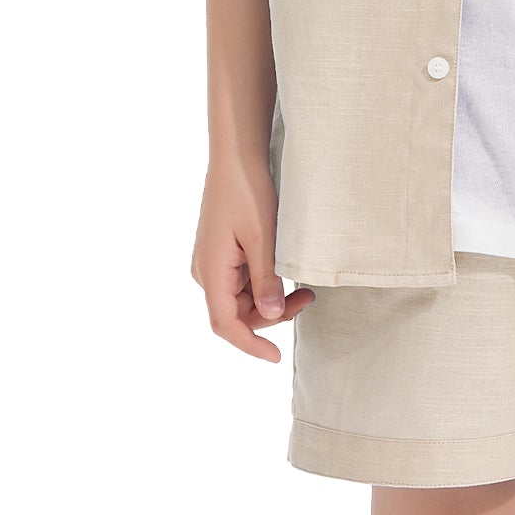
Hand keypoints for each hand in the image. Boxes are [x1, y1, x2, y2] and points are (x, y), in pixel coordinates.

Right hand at [191, 161, 313, 359]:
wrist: (237, 158)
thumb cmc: (248, 192)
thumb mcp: (264, 238)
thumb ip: (266, 279)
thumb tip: (270, 316)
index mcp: (210, 271)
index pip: (225, 324)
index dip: (250, 345)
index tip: (276, 357)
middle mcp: (206, 272)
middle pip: (238, 314)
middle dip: (273, 316)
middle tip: (309, 299)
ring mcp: (213, 264)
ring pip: (243, 301)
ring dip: (272, 301)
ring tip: (305, 289)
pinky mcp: (223, 256)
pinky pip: (243, 283)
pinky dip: (266, 286)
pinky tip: (286, 275)